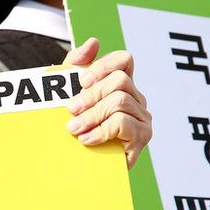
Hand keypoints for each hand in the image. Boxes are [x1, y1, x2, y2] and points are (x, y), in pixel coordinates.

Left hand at [64, 38, 152, 168]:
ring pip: (120, 101)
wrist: (76, 168)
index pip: (124, 60)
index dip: (103, 65)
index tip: (81, 80)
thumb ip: (75, 67)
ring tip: (73, 129)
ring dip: (91, 115)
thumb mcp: (67, 94)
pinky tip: (86, 139)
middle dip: (91, 94)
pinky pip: (123, 123)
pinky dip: (100, 131)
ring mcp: (142, 119)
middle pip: (120, 81)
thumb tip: (93, 42)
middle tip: (70, 110)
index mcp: (121, 86)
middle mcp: (136, 100)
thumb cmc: (73, 127)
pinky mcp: (141, 139)